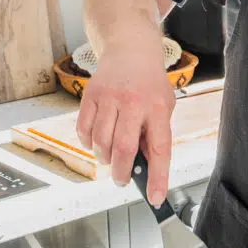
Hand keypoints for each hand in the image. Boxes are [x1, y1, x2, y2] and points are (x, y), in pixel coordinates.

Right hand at [75, 34, 175, 204]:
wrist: (130, 49)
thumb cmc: (149, 84)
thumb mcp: (164, 106)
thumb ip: (154, 135)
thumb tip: (145, 168)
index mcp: (157, 107)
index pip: (159, 149)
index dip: (158, 177)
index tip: (156, 198)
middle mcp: (133, 102)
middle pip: (123, 148)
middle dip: (121, 173)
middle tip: (121, 180)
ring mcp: (109, 97)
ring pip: (101, 142)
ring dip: (104, 159)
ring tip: (110, 158)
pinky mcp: (90, 95)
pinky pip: (84, 130)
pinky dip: (89, 144)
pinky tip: (97, 143)